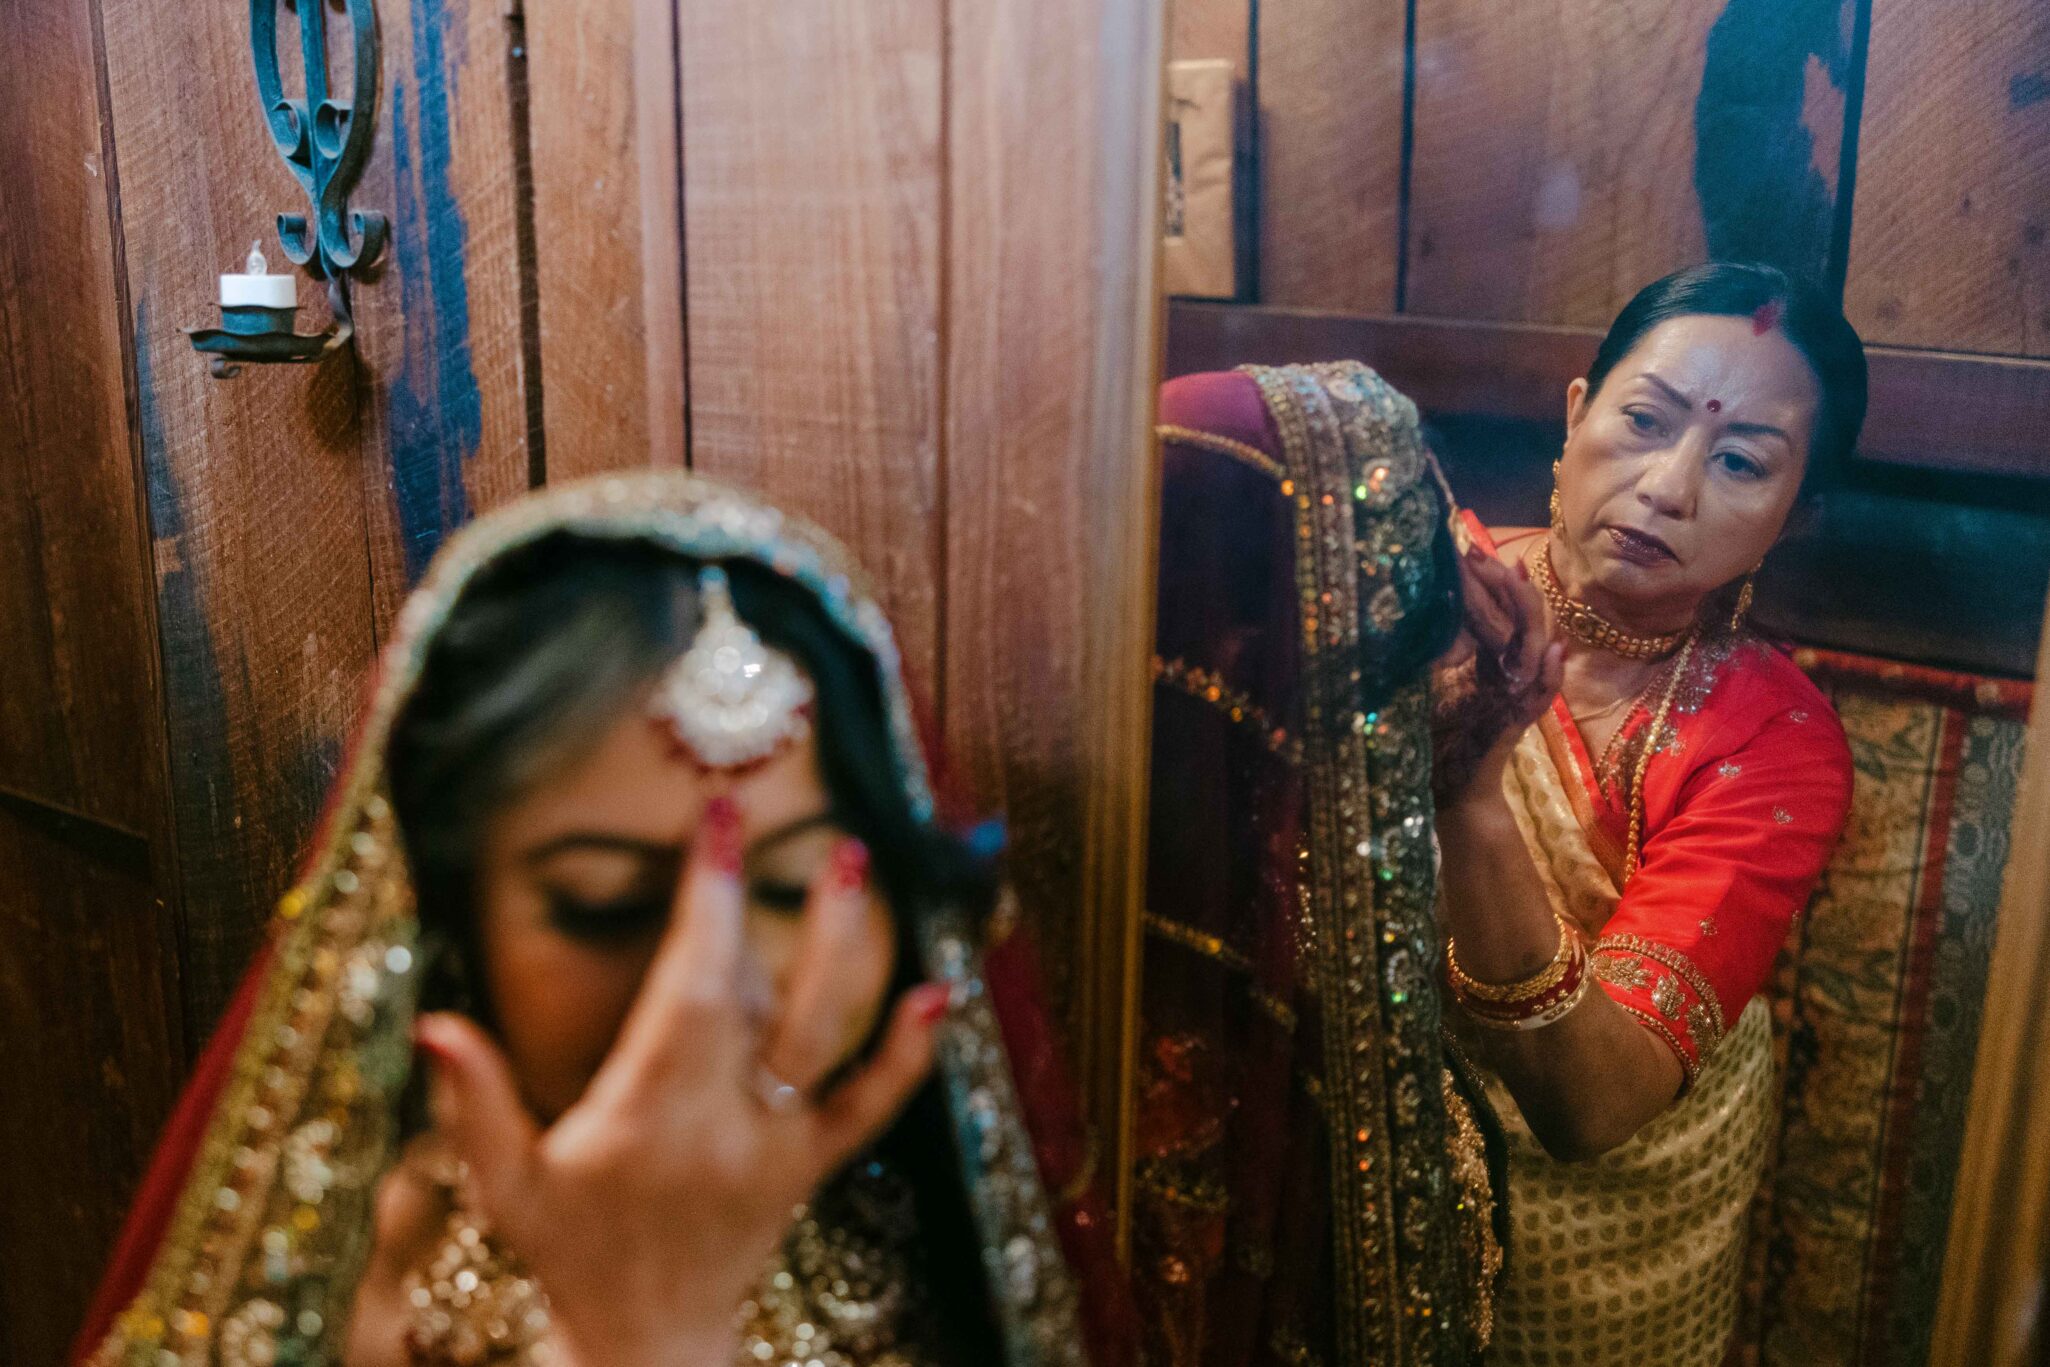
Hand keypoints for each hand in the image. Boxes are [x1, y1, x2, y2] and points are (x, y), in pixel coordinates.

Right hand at [414, 798, 948, 1366]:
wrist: (650, 1340)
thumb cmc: (573, 1252)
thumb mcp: (507, 1187)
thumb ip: (473, 1104)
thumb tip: (435, 1022)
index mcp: (647, 1119)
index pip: (686, 992)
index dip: (703, 906)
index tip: (711, 828)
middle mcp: (723, 1125)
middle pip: (751, 997)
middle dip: (748, 902)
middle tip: (752, 818)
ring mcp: (777, 1143)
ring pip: (820, 1034)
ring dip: (840, 945)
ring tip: (853, 860)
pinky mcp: (812, 1164)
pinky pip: (871, 1107)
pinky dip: (911, 1053)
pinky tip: (944, 995)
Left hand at [1430, 545, 1563, 806]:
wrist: (1445, 790)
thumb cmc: (1426, 739)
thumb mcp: (1417, 683)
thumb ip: (1424, 652)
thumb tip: (1403, 608)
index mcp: (1486, 661)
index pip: (1497, 611)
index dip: (1489, 581)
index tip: (1468, 550)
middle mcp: (1506, 673)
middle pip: (1521, 618)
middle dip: (1504, 584)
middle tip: (1481, 554)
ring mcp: (1516, 695)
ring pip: (1535, 646)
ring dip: (1524, 612)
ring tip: (1510, 578)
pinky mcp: (1517, 722)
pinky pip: (1542, 697)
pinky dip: (1550, 676)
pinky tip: (1554, 650)